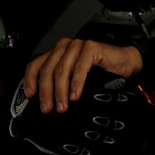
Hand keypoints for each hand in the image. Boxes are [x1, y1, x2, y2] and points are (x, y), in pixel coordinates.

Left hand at [22, 38, 141, 112]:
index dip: (30, 80)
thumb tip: (47, 102)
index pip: (36, 64)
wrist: (123, 63)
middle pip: (48, 69)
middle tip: (48, 107)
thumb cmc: (100, 71)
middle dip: (47, 92)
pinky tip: (75, 95)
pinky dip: (76, 83)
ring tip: (63, 106)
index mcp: (57, 53)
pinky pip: (80, 67)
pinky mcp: (91, 48)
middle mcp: (65, 47)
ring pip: (62, 69)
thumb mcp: (74, 80)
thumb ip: (60, 84)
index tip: (31, 95)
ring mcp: (77, 46)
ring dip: (61, 91)